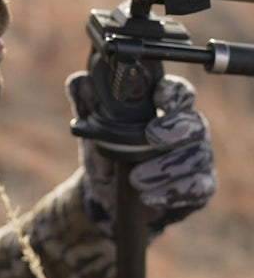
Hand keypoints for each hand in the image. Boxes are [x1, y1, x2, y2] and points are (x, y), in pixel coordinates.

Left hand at [66, 72, 215, 237]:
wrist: (102, 195)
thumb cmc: (105, 154)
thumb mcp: (92, 130)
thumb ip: (87, 103)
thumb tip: (80, 80)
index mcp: (163, 112)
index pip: (179, 93)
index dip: (173, 92)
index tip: (158, 96)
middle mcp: (185, 133)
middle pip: (196, 123)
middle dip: (175, 128)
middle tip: (150, 135)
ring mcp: (194, 161)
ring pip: (197, 157)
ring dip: (166, 167)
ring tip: (136, 178)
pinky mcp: (196, 189)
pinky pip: (198, 189)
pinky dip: (172, 193)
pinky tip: (148, 197)